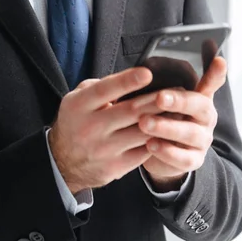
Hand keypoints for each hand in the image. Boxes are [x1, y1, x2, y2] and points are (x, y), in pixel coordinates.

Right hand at [48, 67, 164, 194]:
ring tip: (178, 108)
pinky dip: (159, 139)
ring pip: (141, 132)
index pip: (105, 90)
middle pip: (130, 111)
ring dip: (163, 120)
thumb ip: (100, 87)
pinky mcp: (116, 167)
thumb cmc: (76, 121)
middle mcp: (90, 127)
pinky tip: (169, 130)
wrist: (63, 162)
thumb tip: (130, 78)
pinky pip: (144, 151)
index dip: (127, 81)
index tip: (147, 73)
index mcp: (80, 105)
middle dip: (155, 99)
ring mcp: (104, 149)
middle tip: (175, 90)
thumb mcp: (77, 98)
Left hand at [138, 57, 226, 190]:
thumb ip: (167, 81)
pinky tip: (150, 144)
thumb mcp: (165, 98)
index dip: (216, 73)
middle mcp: (206, 118)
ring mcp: (202, 140)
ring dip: (165, 127)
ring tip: (144, 123)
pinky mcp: (194, 160)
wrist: (163, 152)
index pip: (212, 83)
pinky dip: (166, 151)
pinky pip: (184, 158)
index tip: (219, 61)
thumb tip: (171, 56)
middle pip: (199, 106)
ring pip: (190, 133)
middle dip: (179, 101)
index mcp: (200, 99)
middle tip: (159, 97)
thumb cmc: (165, 117)